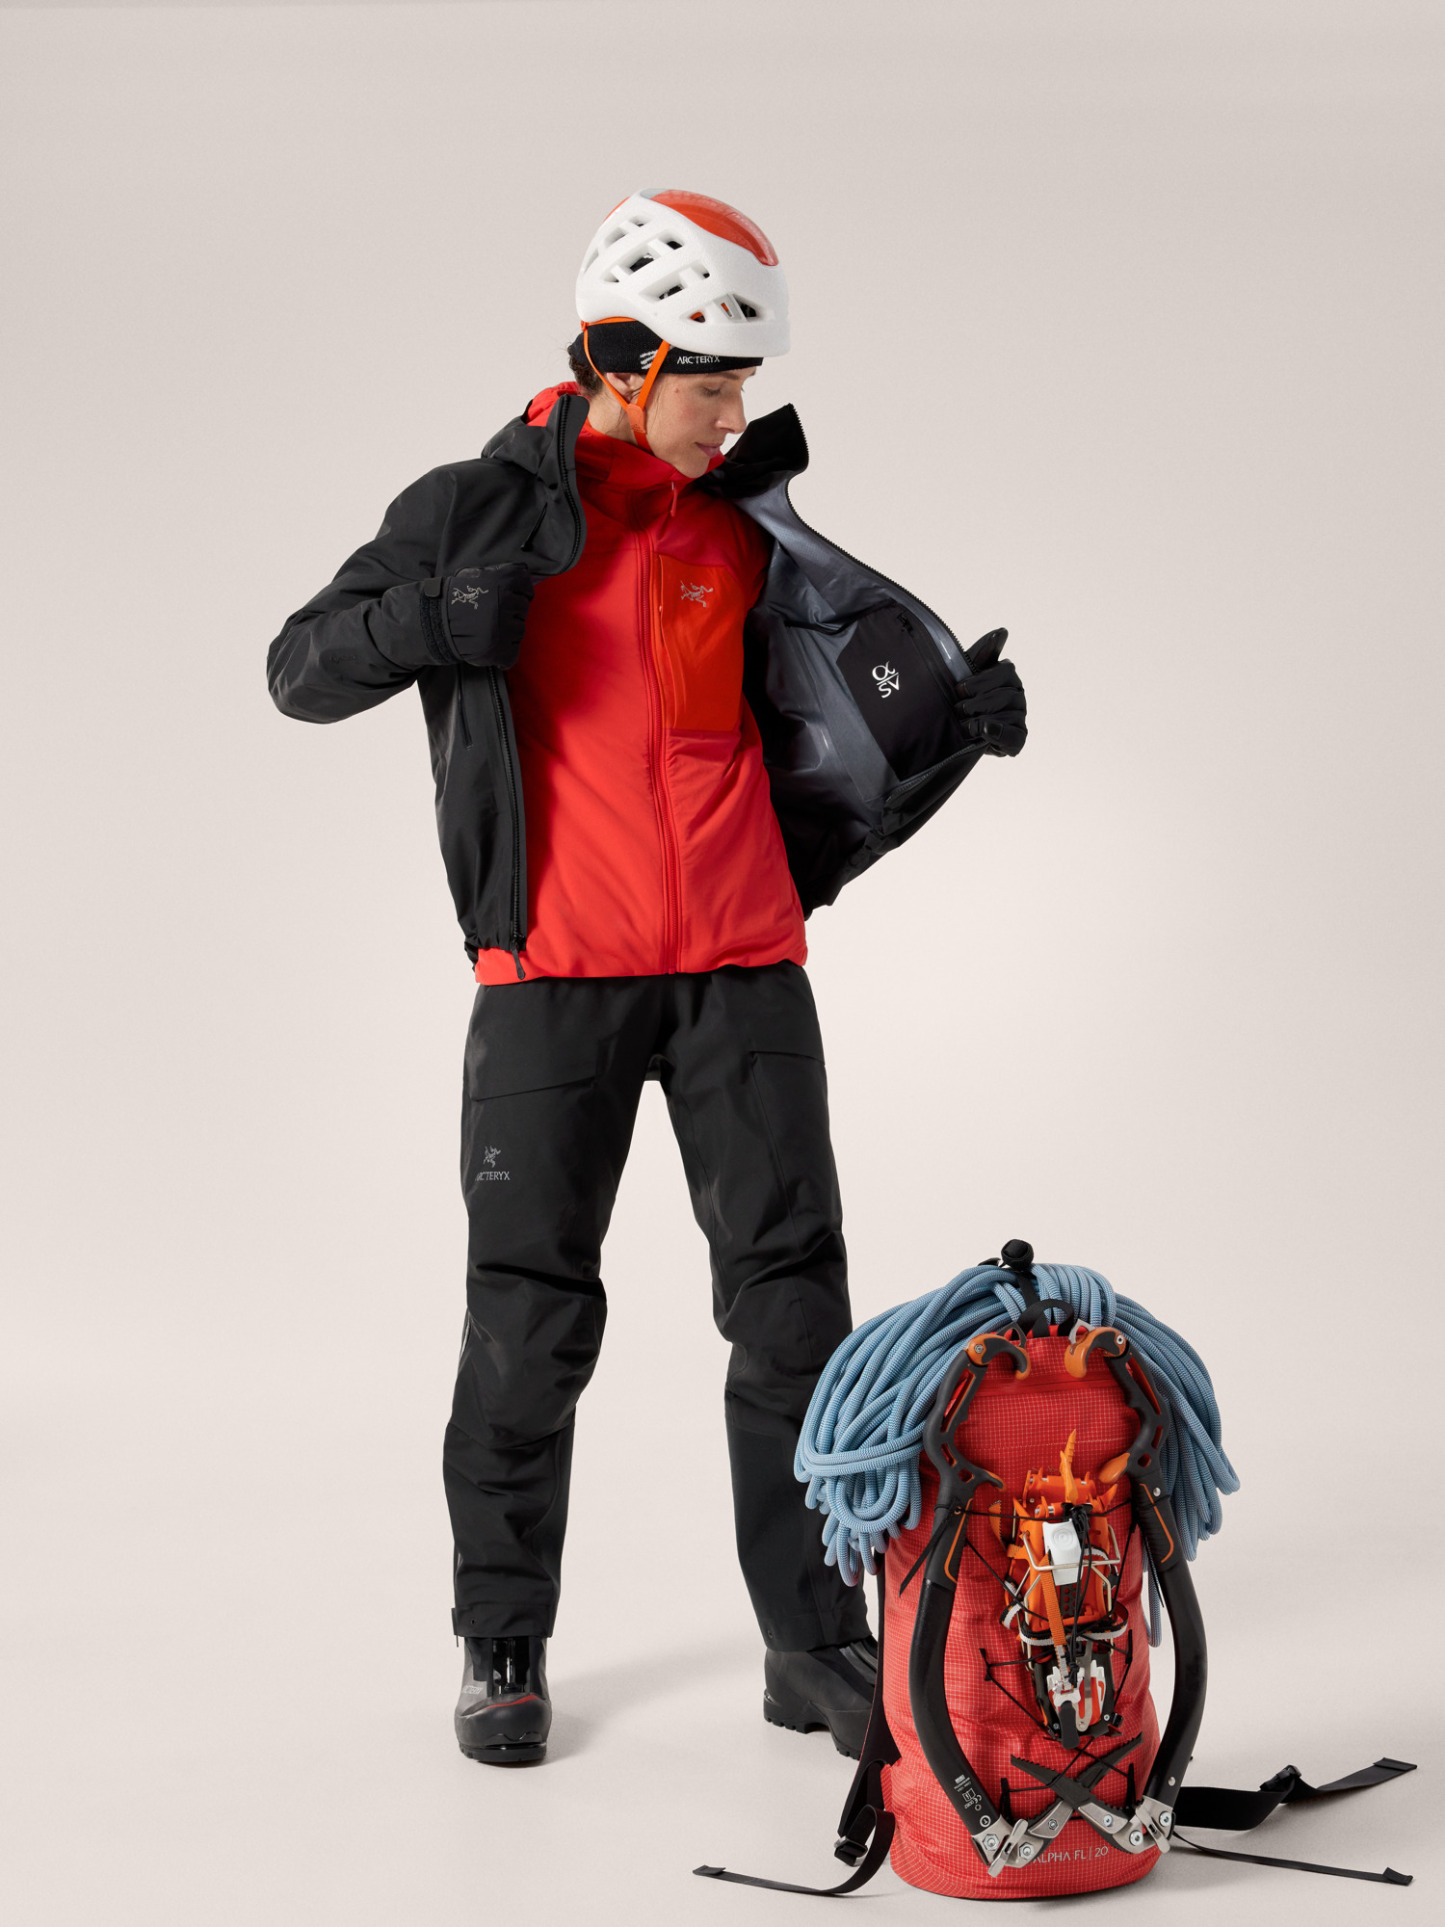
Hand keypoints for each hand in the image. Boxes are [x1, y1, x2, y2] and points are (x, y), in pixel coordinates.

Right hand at [435, 565, 533, 668]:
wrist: (435, 622)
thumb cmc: (455, 598)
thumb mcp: (475, 574)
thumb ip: (500, 573)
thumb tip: (522, 571)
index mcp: (504, 582)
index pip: (526, 588)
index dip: (518, 594)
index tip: (506, 598)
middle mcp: (508, 603)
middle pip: (523, 610)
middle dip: (510, 613)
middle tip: (490, 615)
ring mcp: (506, 628)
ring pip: (519, 632)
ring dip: (507, 632)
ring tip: (487, 630)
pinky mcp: (502, 650)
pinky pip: (512, 654)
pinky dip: (504, 654)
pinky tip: (491, 646)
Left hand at [955, 627, 1026, 756]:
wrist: (952, 728)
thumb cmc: (961, 696)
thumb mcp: (966, 672)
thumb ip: (983, 652)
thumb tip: (1002, 632)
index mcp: (1006, 675)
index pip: (1004, 671)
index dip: (981, 681)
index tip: (960, 689)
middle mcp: (1017, 694)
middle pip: (1006, 695)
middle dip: (978, 703)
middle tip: (959, 709)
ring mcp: (1019, 716)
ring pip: (1009, 716)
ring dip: (982, 720)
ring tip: (963, 726)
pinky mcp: (1017, 738)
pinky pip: (1015, 737)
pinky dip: (1000, 734)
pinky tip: (984, 731)